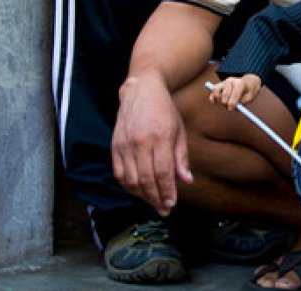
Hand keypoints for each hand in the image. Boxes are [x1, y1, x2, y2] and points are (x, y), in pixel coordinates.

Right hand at [111, 73, 193, 216]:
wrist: (140, 90)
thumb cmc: (163, 110)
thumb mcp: (179, 130)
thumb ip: (181, 157)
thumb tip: (186, 180)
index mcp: (159, 137)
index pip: (162, 172)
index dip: (167, 191)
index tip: (171, 204)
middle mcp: (140, 142)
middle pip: (146, 179)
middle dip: (155, 198)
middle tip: (164, 209)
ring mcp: (124, 144)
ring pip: (131, 180)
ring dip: (142, 195)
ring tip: (153, 201)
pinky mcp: (114, 146)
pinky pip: (119, 173)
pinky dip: (128, 186)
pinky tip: (138, 190)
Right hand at [209, 74, 260, 108]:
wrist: (248, 82)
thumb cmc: (249, 91)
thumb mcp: (250, 97)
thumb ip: (242, 102)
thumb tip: (233, 107)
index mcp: (241, 83)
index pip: (235, 92)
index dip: (232, 101)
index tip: (230, 109)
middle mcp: (232, 81)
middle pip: (226, 92)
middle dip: (226, 102)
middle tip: (229, 108)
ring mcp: (225, 82)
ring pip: (217, 90)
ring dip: (218, 98)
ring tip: (223, 104)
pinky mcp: (221, 84)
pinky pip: (214, 90)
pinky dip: (212, 96)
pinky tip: (213, 102)